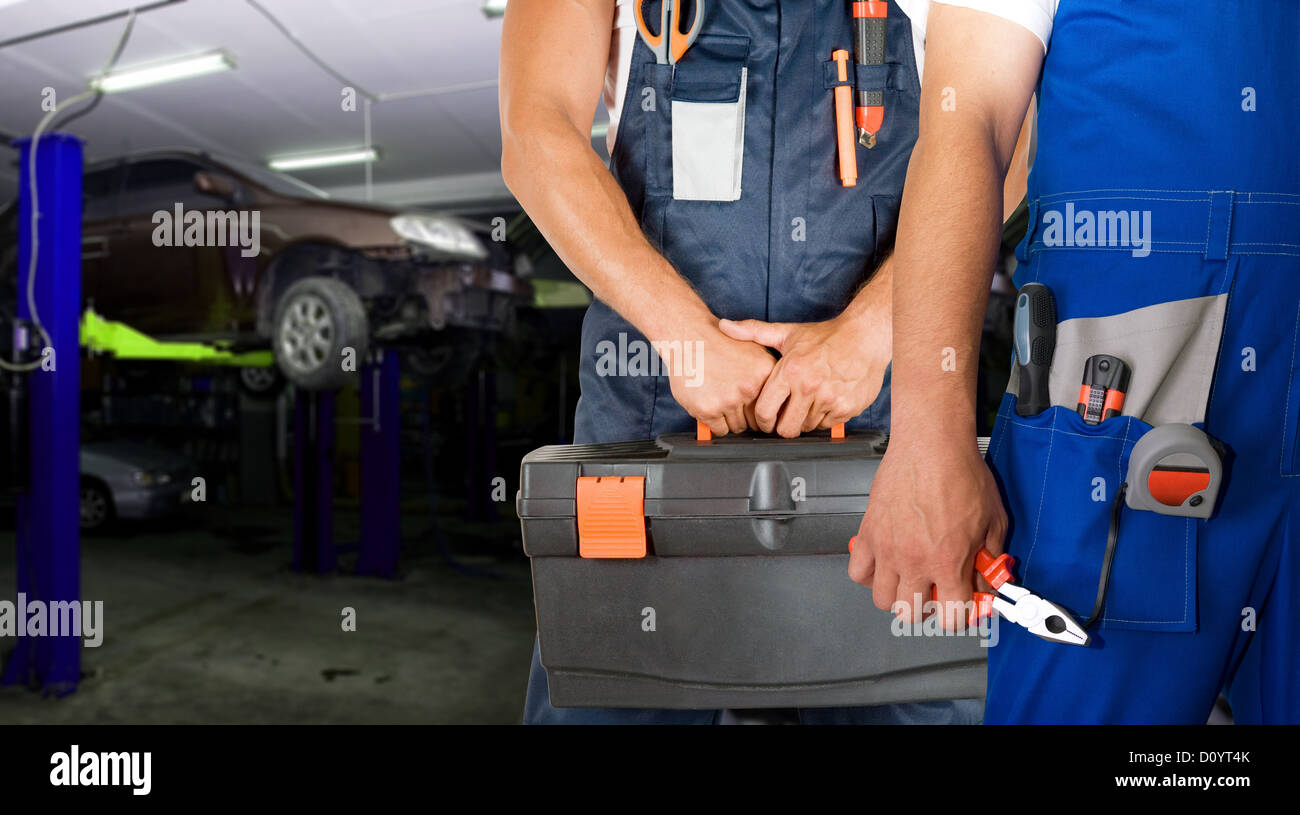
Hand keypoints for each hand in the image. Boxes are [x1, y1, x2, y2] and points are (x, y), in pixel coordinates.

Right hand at [663, 320, 775, 436]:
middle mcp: (750, 387)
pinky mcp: (708, 410)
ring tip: (720, 401)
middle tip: (733, 404)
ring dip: (729, 419)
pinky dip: (715, 424)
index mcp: (765, 372)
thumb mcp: (753, 348)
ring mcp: (728, 400)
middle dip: (746, 416)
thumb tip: (775, 401)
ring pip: (738, 427)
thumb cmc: (718, 341)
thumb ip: (767, 374)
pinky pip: (719, 430)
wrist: (689, 336)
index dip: (763, 409)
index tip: (755, 409)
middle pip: (756, 420)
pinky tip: (711, 407)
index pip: (773, 406)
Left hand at [718, 312, 888, 437]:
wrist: (866, 336)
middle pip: (785, 429)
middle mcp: (809, 387)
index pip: (764, 412)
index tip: (765, 417)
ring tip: (807, 403)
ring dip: (804, 420)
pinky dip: (823, 419)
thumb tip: (724, 325)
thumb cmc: (826, 336)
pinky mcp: (847, 408)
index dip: (762, 419)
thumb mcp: (787, 332)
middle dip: (782, 426)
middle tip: (785, 416)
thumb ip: (753, 332)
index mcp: (790, 372)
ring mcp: (829, 399)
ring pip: (806, 428)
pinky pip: (827, 426)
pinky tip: (824, 401)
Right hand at [849, 433, 1006, 630]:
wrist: (931, 445)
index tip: (960, 604)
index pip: (950, 617)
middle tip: (934, 589)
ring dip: (898, 595)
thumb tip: (987, 581)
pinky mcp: (868, 534)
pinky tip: (885, 563)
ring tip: (909, 578)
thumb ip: (991, 558)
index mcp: (948, 562)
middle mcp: (915, 562)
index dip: (958, 615)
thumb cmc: (961, 474)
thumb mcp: (994, 520)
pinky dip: (869, 575)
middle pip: (910, 614)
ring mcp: (887, 550)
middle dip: (926, 607)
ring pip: (882, 600)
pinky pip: (858, 572)